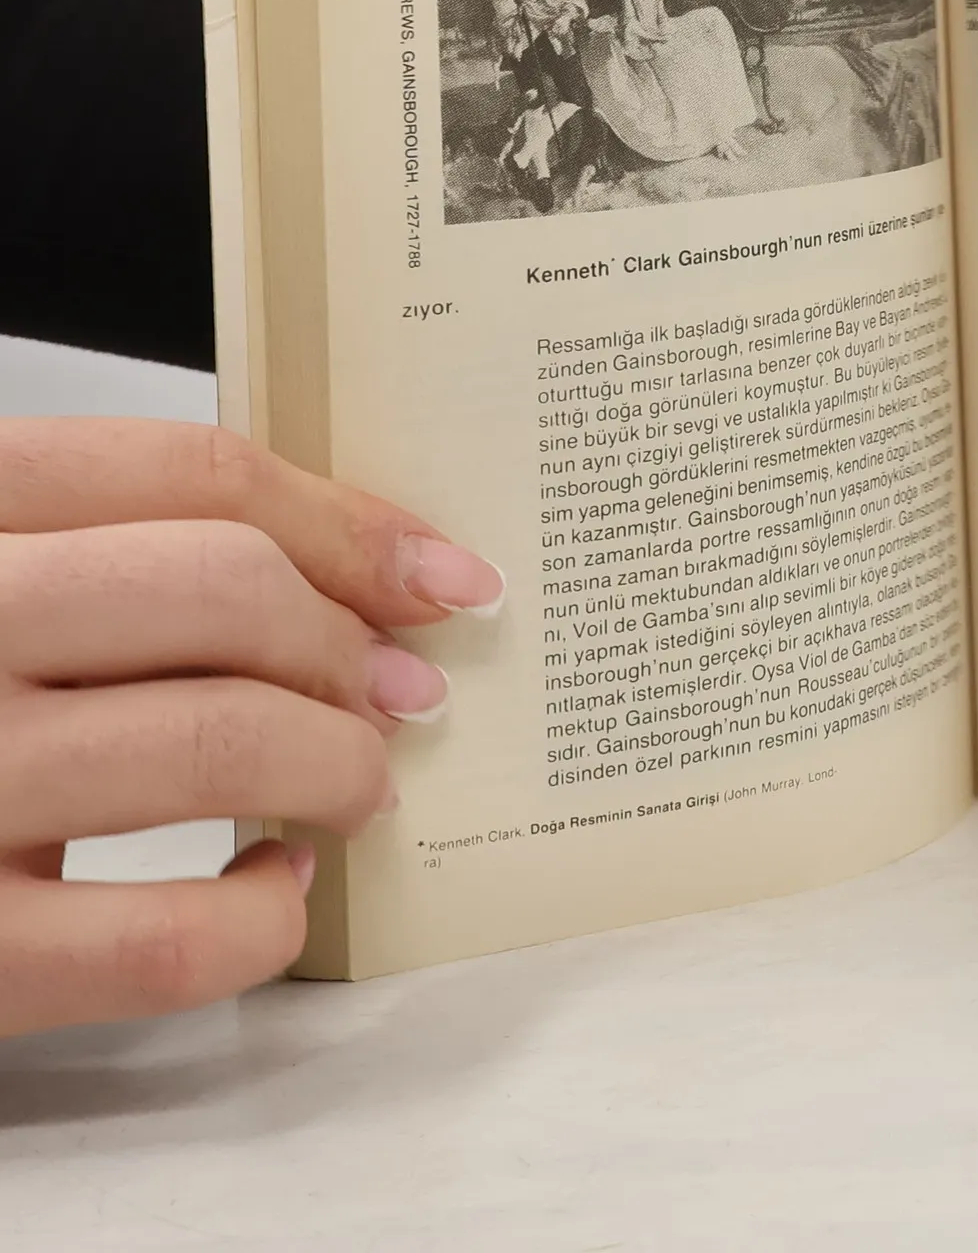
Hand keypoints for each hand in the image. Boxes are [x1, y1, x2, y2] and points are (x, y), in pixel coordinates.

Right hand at [0, 420, 503, 1037]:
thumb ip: (107, 558)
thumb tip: (349, 581)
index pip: (187, 472)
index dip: (346, 522)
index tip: (437, 574)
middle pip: (221, 587)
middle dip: (347, 643)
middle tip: (400, 691)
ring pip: (217, 737)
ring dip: (336, 761)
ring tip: (356, 781)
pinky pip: (162, 938)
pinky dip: (262, 917)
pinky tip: (273, 890)